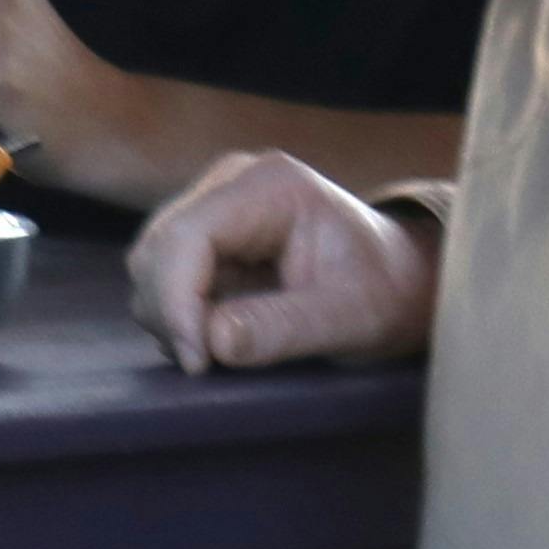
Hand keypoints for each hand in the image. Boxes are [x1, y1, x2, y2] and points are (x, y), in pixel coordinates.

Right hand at [129, 151, 442, 373]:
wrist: (398, 283)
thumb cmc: (384, 294)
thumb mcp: (349, 319)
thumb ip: (283, 329)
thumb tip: (213, 342)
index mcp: (271, 186)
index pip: (188, 235)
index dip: (176, 299)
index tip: (197, 360)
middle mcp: (231, 182)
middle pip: (158, 249)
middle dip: (171, 313)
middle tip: (208, 366)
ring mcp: (212, 204)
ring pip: (150, 265)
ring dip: (171, 317)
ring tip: (221, 351)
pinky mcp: (203, 234)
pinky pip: (161, 277)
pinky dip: (177, 315)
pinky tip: (217, 334)